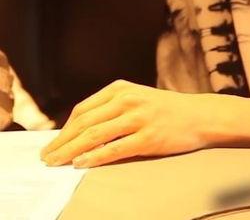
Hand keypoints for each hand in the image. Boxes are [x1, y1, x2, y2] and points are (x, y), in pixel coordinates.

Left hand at [40, 80, 213, 167]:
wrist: (199, 115)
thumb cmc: (165, 109)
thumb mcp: (137, 97)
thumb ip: (112, 108)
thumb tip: (79, 130)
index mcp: (121, 88)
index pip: (83, 109)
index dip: (64, 129)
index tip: (52, 143)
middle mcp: (128, 100)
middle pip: (85, 123)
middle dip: (61, 142)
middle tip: (46, 157)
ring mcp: (138, 118)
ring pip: (95, 136)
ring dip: (70, 152)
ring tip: (56, 163)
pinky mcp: (148, 137)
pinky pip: (114, 149)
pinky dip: (94, 158)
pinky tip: (81, 164)